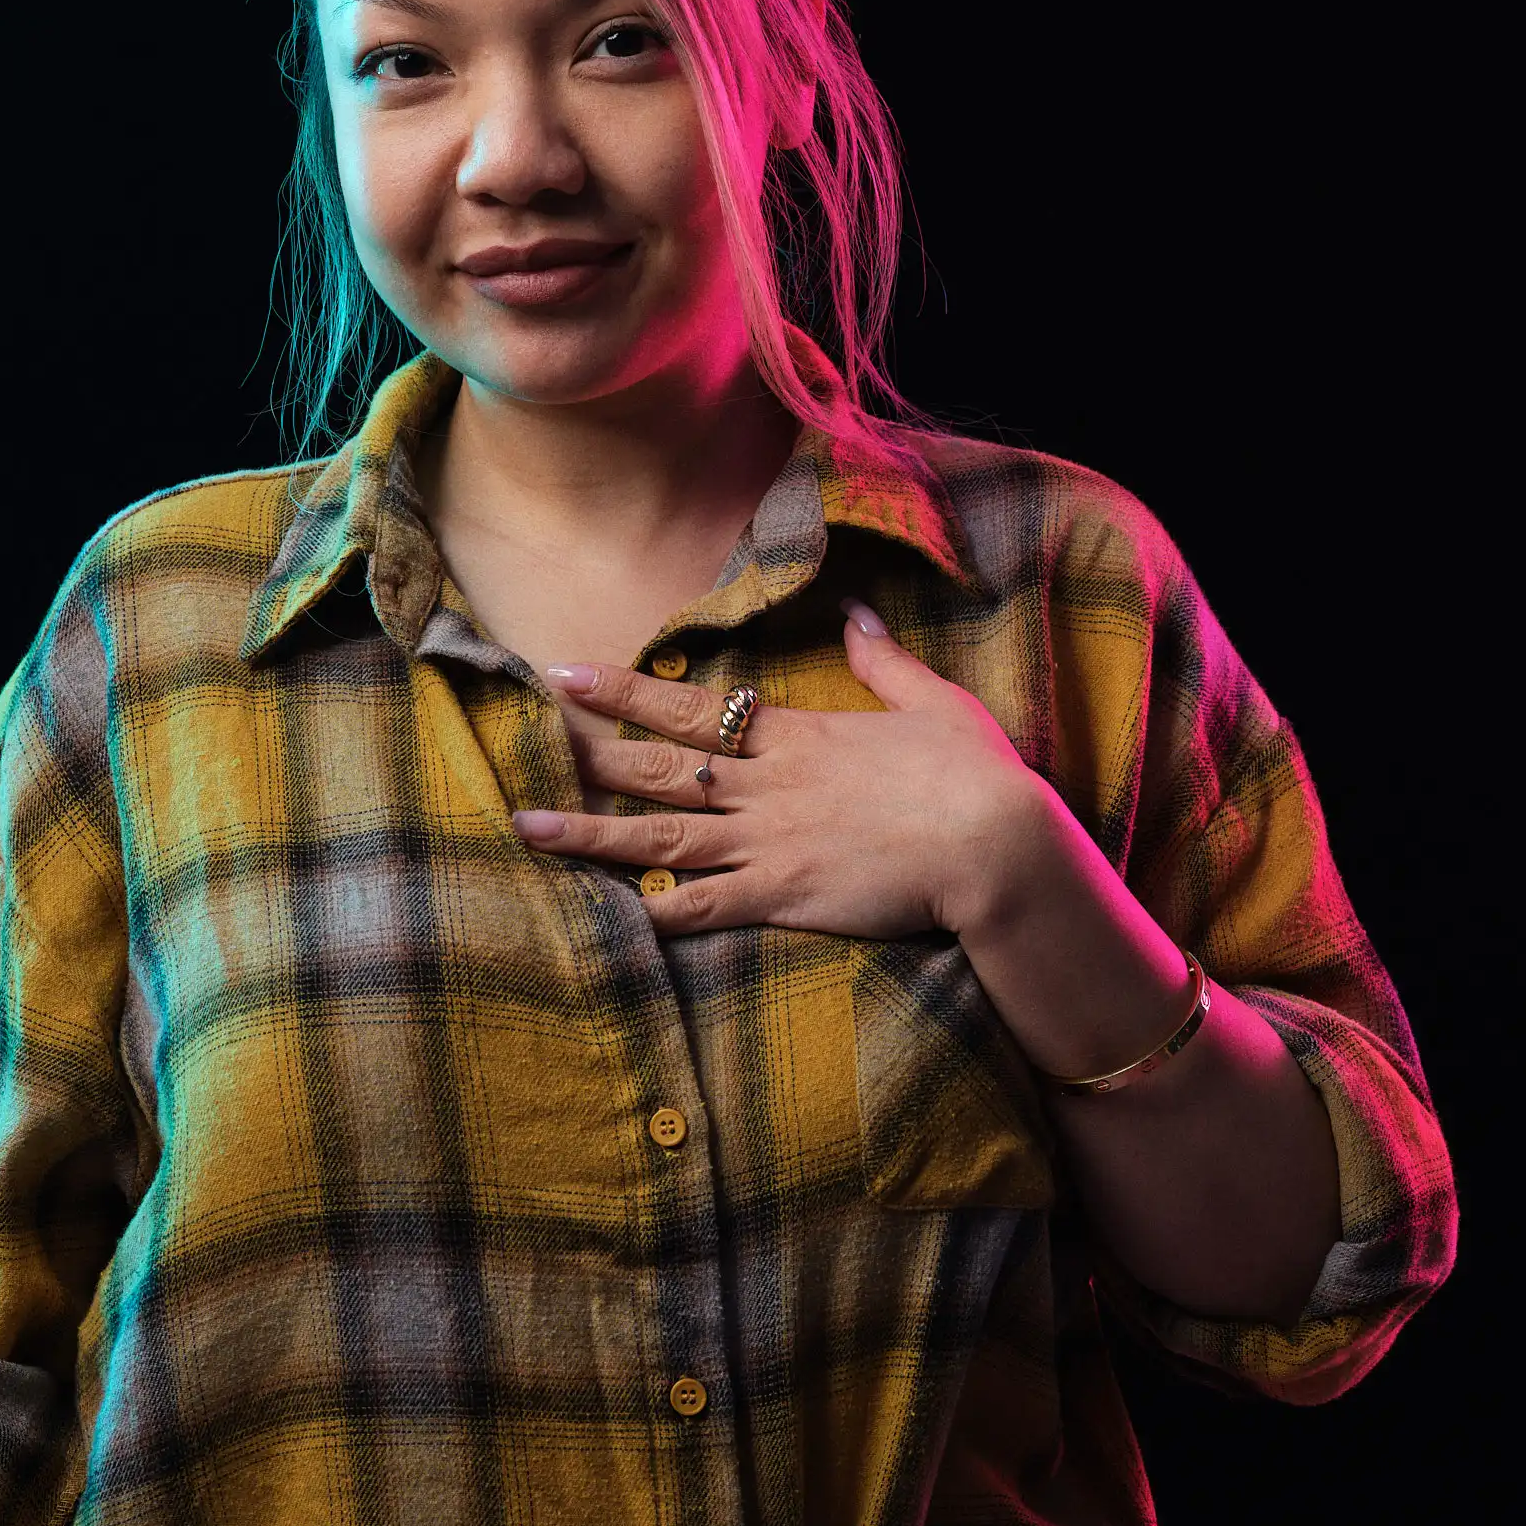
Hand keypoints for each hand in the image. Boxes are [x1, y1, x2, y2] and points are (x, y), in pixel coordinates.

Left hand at [511, 600, 1042, 937]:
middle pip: (660, 768)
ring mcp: (768, 844)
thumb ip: (883, 660)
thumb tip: (856, 612)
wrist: (996, 847)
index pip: (693, 705)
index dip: (625, 691)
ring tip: (529, 830)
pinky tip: (606, 913)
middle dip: (591, 756)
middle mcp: (767, 785)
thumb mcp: (931, 701)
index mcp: (796, 735)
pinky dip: (652, 912)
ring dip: (592, 836)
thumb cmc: (974, 774)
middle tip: (531, 744)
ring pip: (660, 840)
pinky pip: (701, 908)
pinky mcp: (781, 900)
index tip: (568, 674)